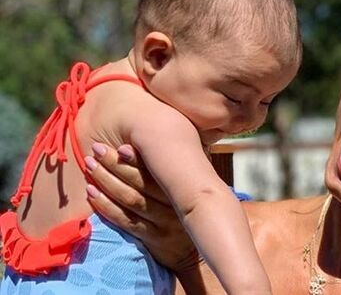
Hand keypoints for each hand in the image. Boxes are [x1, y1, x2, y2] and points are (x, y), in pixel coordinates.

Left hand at [85, 142, 199, 271]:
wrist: (197, 251)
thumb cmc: (190, 210)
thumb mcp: (194, 187)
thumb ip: (180, 168)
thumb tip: (159, 140)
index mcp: (185, 187)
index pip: (157, 171)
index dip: (138, 158)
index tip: (120, 146)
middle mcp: (175, 204)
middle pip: (140, 184)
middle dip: (116, 165)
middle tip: (97, 150)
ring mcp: (164, 223)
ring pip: (131, 200)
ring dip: (107, 181)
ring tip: (90, 166)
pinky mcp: (153, 239)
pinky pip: (125, 220)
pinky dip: (106, 206)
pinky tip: (92, 193)